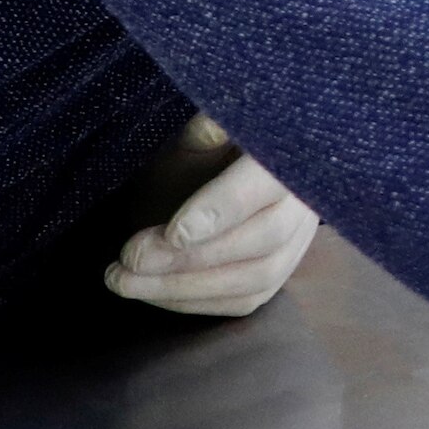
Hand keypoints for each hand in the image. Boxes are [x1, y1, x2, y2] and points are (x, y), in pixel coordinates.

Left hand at [105, 144, 316, 319]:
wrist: (221, 167)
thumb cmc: (206, 143)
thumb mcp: (202, 126)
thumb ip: (205, 128)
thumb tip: (208, 130)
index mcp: (289, 154)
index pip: (267, 183)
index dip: (224, 209)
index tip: (174, 232)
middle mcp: (304, 202)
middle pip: (264, 239)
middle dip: (192, 256)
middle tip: (131, 258)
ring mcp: (297, 242)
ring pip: (256, 278)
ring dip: (185, 288)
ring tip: (125, 282)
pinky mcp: (279, 274)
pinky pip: (246, 301)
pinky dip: (195, 303)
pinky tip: (151, 293)